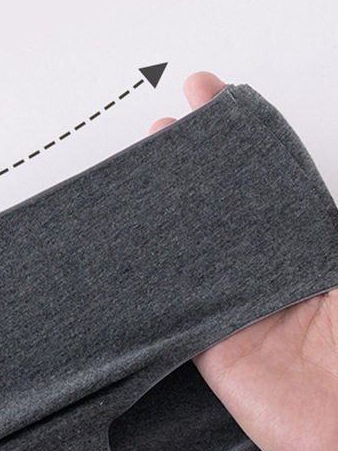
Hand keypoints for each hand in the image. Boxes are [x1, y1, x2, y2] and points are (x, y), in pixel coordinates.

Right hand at [150, 71, 337, 450]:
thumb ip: (318, 229)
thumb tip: (297, 186)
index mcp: (320, 255)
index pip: (274, 186)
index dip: (242, 142)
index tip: (214, 97)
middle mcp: (280, 281)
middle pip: (229, 213)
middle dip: (196, 167)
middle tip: (168, 127)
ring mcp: (246, 315)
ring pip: (197, 254)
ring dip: (168, 215)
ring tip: (141, 170)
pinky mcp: (216, 353)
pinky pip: (176, 311)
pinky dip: (154, 283)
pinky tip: (131, 250)